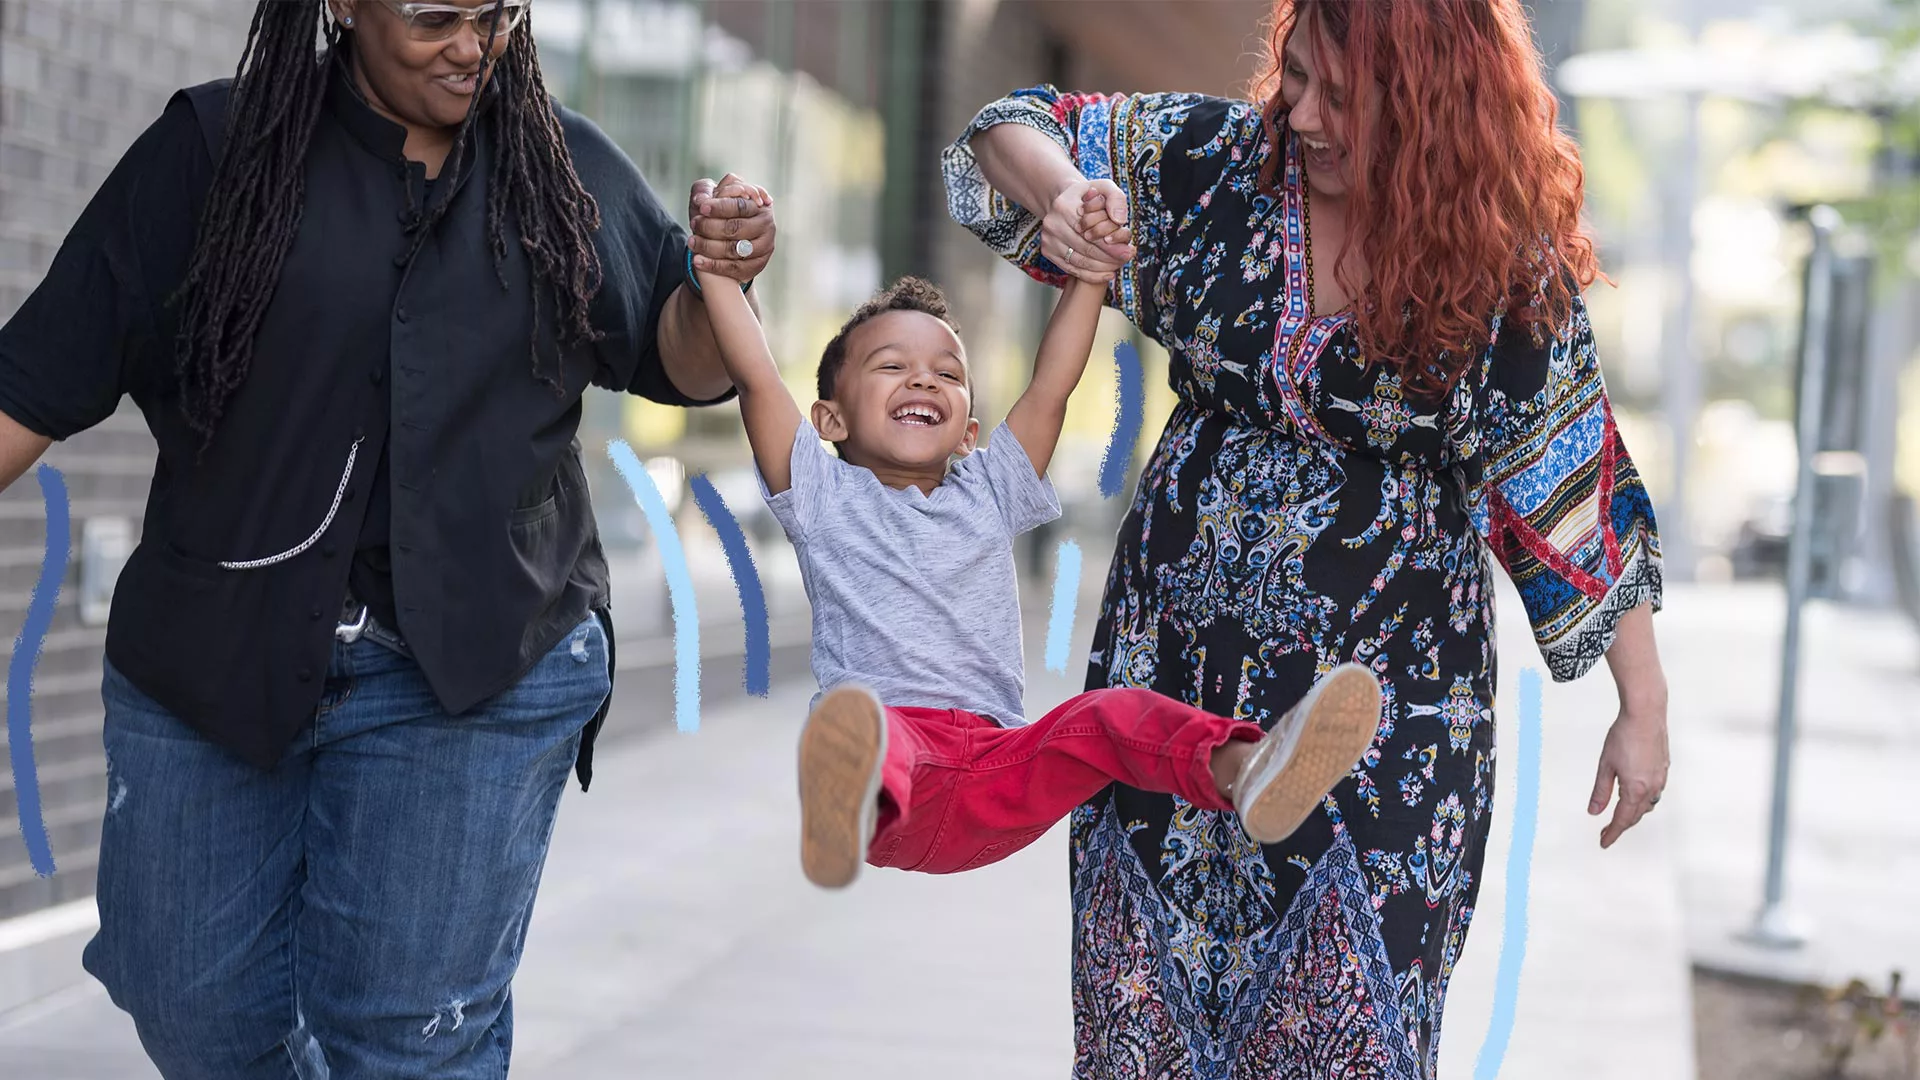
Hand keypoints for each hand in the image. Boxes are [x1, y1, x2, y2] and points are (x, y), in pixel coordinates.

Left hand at [688, 172, 774, 283]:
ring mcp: (764, 247)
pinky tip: (698, 260)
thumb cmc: (718, 214)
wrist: (724, 241)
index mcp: (759, 205)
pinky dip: (713, 265)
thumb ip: (705, 191)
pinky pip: (734, 268)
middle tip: (694, 224)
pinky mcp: (757, 266)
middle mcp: (766, 225)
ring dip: (709, 246)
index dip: (721, 206)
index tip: (702, 207)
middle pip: (737, 228)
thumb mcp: (711, 197)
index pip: (741, 205)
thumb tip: (701, 199)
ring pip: (735, 249)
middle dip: (711, 226)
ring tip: (692, 242)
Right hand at [1042, 177, 1135, 284]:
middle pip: (1086, 249)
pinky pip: (1071, 268)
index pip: (1092, 232)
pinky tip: (1106, 274)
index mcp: (1064, 207)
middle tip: (1126, 261)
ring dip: (1102, 268)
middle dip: (1109, 258)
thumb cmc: (1089, 196)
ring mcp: (1048, 239)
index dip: (1112, 245)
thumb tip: (1119, 220)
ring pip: (1079, 261)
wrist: (1066, 202)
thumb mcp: (1104, 188)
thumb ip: (1116, 198)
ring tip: (1118, 267)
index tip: (1128, 251)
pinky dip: (1090, 275)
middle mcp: (1052, 224)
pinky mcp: (1047, 251)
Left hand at [1588, 704, 1668, 848]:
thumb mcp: (1605, 765)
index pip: (1623, 819)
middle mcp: (1652, 787)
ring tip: (1621, 816)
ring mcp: (1661, 778)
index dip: (1612, 833)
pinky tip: (1637, 795)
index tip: (1604, 842)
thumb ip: (1600, 791)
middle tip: (1607, 832)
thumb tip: (1594, 812)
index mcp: (1636, 789)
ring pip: (1648, 805)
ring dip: (1634, 813)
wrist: (1646, 715)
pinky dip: (1644, 800)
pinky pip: (1655, 793)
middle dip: (1622, 825)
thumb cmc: (1624, 736)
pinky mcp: (1664, 768)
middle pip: (1636, 815)